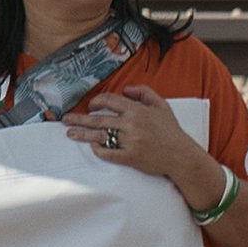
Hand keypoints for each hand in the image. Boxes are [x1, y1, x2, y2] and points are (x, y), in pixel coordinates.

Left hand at [73, 94, 215, 201]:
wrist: (181, 155)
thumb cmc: (171, 131)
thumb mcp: (162, 105)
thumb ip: (144, 92)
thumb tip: (125, 88)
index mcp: (137, 110)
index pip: (110, 100)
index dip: (96, 101)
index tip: (89, 105)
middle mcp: (131, 124)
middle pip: (99, 118)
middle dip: (80, 118)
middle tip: (65, 119)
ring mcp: (130, 141)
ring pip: (100, 135)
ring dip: (83, 134)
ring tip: (70, 133)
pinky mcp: (131, 157)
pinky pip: (110, 154)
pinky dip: (99, 150)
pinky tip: (91, 147)